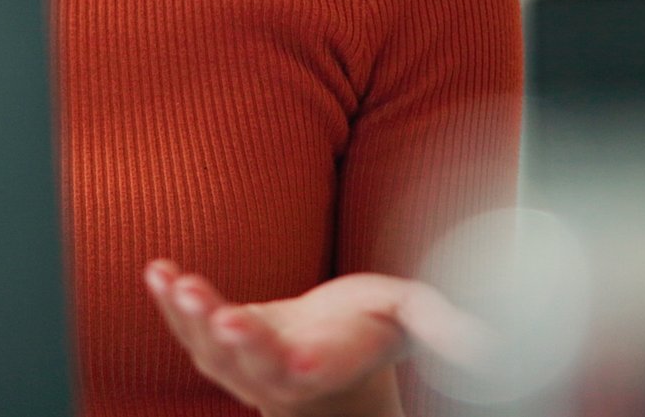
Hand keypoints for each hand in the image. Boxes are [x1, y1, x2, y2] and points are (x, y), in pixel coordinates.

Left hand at [142, 261, 490, 416]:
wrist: (321, 351)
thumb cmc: (369, 328)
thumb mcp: (409, 318)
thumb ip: (441, 326)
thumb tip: (488, 342)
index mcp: (326, 367)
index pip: (309, 373)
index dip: (297, 364)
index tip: (289, 353)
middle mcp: (278, 373)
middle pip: (252, 364)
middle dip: (234, 340)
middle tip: (216, 313)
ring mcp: (240, 362)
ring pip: (209, 348)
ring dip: (189, 317)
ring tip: (174, 282)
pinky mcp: (212, 341)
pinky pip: (185, 325)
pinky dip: (168, 300)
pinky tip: (156, 271)